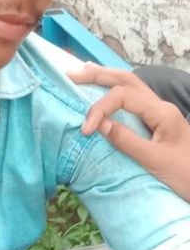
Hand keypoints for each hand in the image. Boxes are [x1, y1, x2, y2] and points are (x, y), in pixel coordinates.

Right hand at [68, 64, 189, 202]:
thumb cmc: (186, 176)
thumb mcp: (155, 161)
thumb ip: (127, 140)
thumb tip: (99, 124)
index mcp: (161, 112)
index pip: (123, 97)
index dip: (100, 108)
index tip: (85, 129)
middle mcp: (160, 106)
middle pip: (126, 79)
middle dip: (98, 75)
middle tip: (71, 75)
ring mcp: (160, 112)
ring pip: (130, 84)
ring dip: (106, 77)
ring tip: (83, 73)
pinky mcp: (157, 121)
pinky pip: (133, 97)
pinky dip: (114, 88)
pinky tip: (105, 88)